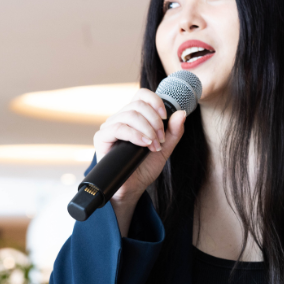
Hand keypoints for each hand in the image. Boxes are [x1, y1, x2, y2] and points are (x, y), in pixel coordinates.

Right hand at [92, 88, 187, 232]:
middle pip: (138, 105)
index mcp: (134, 117)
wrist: (132, 188)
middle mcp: (120, 119)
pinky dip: (134, 134)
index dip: (155, 101)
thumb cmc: (144, 168)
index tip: (165, 117)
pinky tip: (144, 144)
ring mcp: (110, 127)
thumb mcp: (165, 149)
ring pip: (129, 115)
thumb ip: (174, 132)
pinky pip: (117, 128)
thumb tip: (181, 113)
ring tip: (154, 145)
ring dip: (147, 129)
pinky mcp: (101, 138)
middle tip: (161, 139)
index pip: (141, 96)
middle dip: (154, 121)